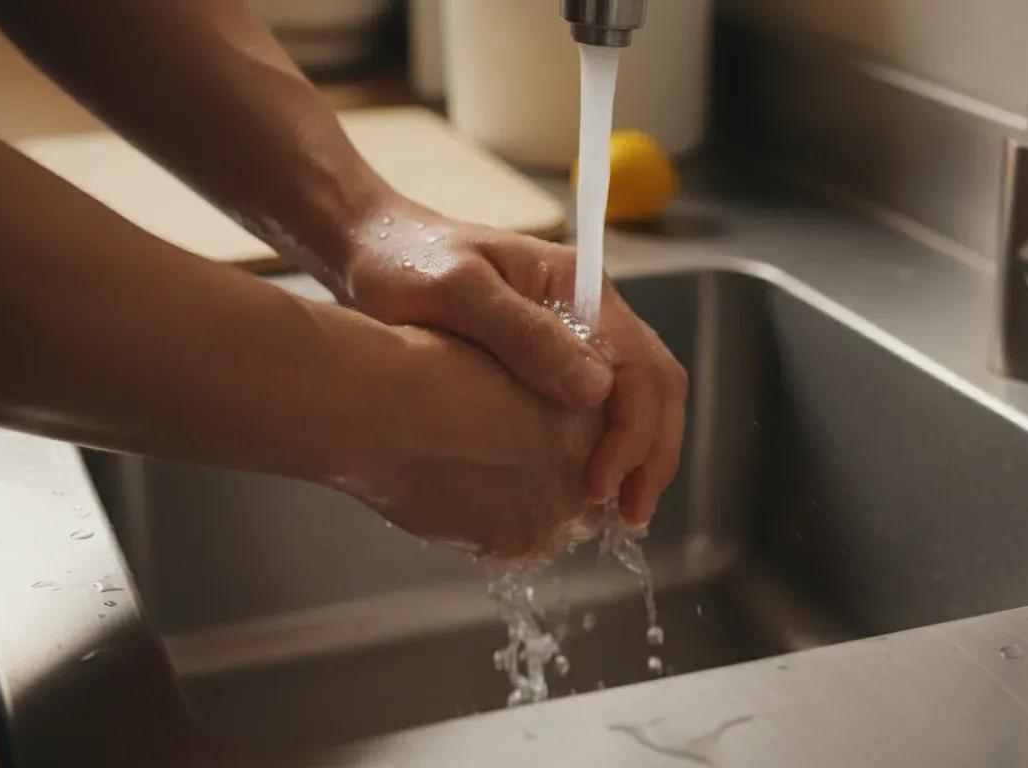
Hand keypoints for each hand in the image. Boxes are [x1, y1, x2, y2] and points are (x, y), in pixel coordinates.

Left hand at [333, 195, 686, 526]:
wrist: (370, 248)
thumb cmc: (403, 261)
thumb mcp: (456, 291)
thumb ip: (524, 333)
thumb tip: (597, 389)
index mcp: (579, 286)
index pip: (639, 365)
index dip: (632, 433)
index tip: (599, 484)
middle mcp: (591, 308)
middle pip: (656, 383)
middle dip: (652, 453)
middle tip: (631, 514)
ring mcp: (577, 333)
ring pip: (641, 396)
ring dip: (641, 454)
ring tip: (623, 510)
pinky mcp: (554, 357)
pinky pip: (606, 403)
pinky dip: (614, 445)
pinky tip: (595, 484)